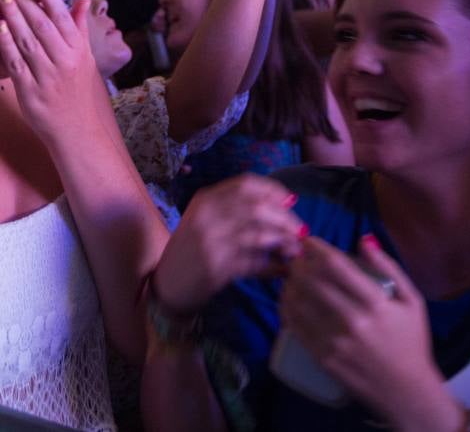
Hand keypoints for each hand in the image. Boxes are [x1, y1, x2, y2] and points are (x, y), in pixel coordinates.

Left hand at [0, 0, 110, 145]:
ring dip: (13, 15)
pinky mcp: (30, 92)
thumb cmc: (81, 93)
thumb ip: (80, 29)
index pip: (61, 17)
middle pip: (41, 24)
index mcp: (78, 51)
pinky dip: (7, 44)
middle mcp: (64, 62)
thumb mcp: (88, 60)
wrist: (78, 132)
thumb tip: (82, 0)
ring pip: (27, 40)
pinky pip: (15, 63)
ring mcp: (47, 77)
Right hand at [153, 175, 303, 314]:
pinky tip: (282, 268)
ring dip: (283, 242)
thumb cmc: (193, 251)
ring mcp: (210, 241)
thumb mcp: (208, 222)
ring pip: (259, 234)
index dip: (274, 190)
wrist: (168, 284)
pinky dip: (272, 265)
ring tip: (296, 251)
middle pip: (257, 207)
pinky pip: (253, 262)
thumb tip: (288, 208)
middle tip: (301, 231)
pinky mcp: (216, 267)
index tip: (291, 202)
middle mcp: (206, 216)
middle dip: (285, 219)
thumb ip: (240, 213)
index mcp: (205, 200)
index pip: (246, 184)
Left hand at [280, 236, 455, 426]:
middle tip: (297, 257)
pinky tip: (288, 299)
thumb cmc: (411, 343)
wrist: (407, 392)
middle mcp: (353, 321)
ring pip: (299, 302)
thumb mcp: (412, 301)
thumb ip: (389, 267)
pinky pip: (296, 326)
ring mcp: (336, 341)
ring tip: (291, 276)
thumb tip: (364, 239)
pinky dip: (287, 308)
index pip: (336, 266)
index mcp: (376, 303)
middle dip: (300, 263)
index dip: (317, 248)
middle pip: (313, 281)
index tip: (309, 241)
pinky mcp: (324, 358)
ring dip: (290, 283)